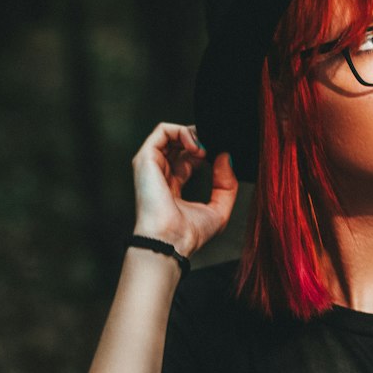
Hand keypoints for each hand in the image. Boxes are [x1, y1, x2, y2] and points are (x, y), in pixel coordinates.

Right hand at [131, 123, 237, 258]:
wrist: (171, 241)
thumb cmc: (188, 234)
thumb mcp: (218, 209)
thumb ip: (226, 184)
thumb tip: (225, 157)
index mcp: (174, 186)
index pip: (189, 157)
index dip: (208, 151)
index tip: (222, 156)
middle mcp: (161, 174)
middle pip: (180, 143)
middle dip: (201, 139)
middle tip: (216, 149)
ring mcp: (152, 165)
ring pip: (171, 133)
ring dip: (193, 134)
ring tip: (205, 150)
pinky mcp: (146, 158)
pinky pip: (163, 130)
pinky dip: (183, 131)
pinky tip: (197, 148)